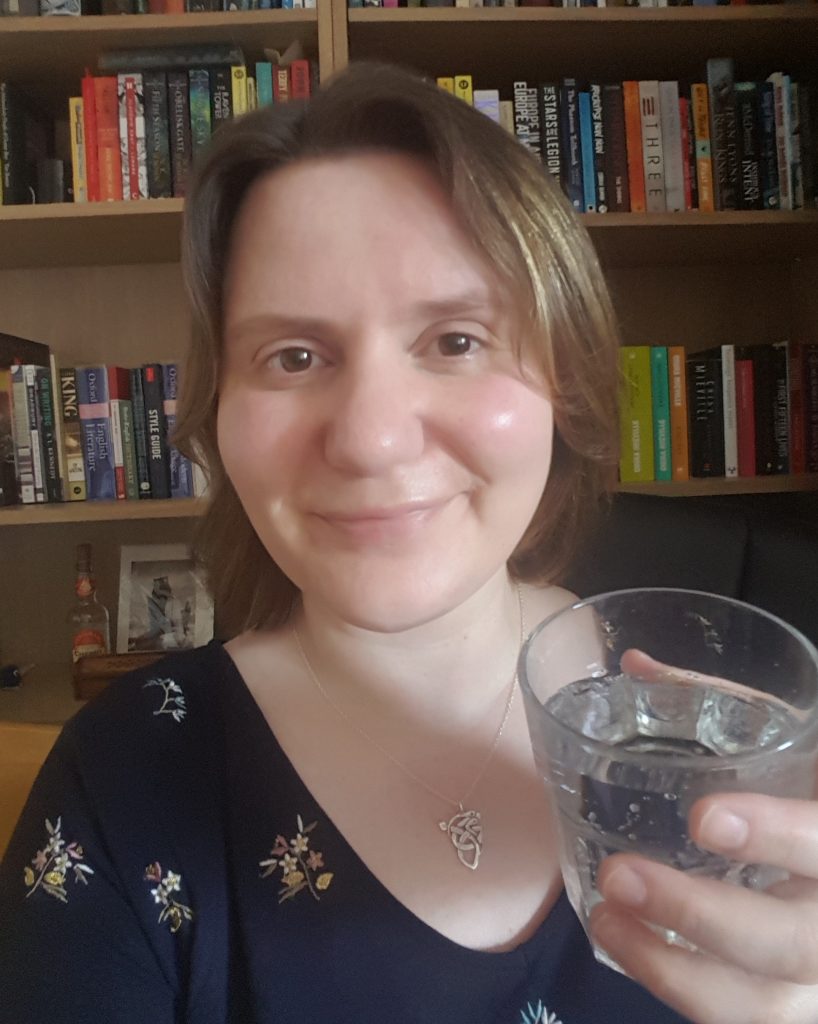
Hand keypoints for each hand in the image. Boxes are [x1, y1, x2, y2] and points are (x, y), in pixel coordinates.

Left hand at [587, 655, 817, 1023]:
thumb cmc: (801, 793)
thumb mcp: (784, 743)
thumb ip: (720, 704)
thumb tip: (634, 663)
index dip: (778, 836)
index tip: (703, 818)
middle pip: (794, 942)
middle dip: (700, 914)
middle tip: (618, 875)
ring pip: (763, 1005)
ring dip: (672, 969)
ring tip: (604, 917)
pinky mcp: (786, 1010)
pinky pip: (737, 1022)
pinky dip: (676, 989)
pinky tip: (625, 947)